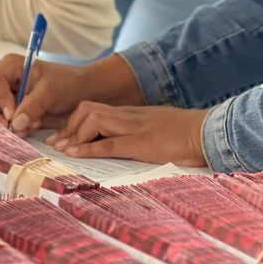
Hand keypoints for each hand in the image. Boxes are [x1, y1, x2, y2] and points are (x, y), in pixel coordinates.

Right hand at [0, 54, 142, 135]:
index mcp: (11, 66)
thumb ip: (32, 106)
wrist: (83, 94)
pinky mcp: (12, 112)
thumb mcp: (51, 92)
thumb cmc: (67, 84)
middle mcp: (4, 80)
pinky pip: (2, 123)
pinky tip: (30, 129)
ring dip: (3, 125)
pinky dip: (12, 130)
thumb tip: (14, 124)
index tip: (12, 116)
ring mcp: (5, 96)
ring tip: (25, 129)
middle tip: (8, 130)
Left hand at [46, 104, 209, 165]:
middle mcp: (127, 116)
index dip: (73, 121)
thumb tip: (120, 143)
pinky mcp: (140, 143)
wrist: (205, 132)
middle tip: (57, 145)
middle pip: (86, 109)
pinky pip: (108, 143)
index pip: (93, 108)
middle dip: (68, 126)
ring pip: (92, 121)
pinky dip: (88, 149)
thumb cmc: (183, 134)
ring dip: (74, 136)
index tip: (62, 137)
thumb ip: (137, 132)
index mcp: (130, 113)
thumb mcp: (155, 129)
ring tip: (63, 151)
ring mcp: (133, 128)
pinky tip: (75, 155)